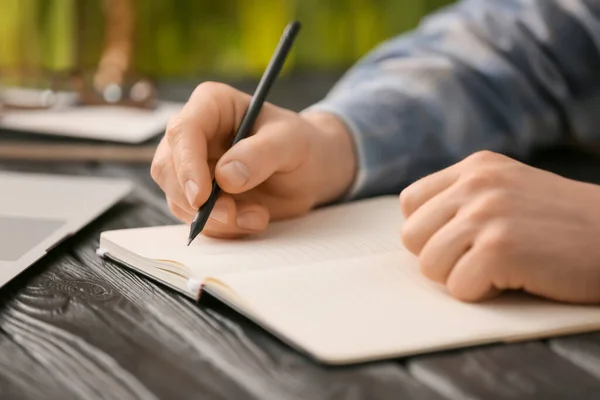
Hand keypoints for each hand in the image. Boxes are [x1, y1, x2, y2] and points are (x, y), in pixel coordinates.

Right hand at [151, 82, 355, 237]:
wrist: (311, 172)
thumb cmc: (302, 145)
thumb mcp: (291, 142)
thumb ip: (261, 154)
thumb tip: (225, 176)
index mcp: (211, 105)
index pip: (183, 131)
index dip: (186, 165)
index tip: (201, 197)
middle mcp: (194, 135)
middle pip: (167, 168)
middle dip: (197, 200)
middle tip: (232, 214)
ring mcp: (193, 168)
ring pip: (178, 199)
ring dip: (216, 219)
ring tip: (258, 216)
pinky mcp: (200, 197)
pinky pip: (196, 220)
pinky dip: (223, 228)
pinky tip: (254, 219)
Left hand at [400, 150, 599, 303]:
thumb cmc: (564, 225)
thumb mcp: (510, 190)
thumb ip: (465, 199)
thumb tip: (414, 231)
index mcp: (475, 167)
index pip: (410, 203)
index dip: (430, 231)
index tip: (463, 240)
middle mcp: (476, 184)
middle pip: (412, 237)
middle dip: (442, 257)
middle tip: (484, 258)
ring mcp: (486, 214)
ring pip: (429, 265)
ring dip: (462, 277)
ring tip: (503, 268)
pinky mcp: (499, 248)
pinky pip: (458, 288)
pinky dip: (484, 294)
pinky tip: (517, 279)